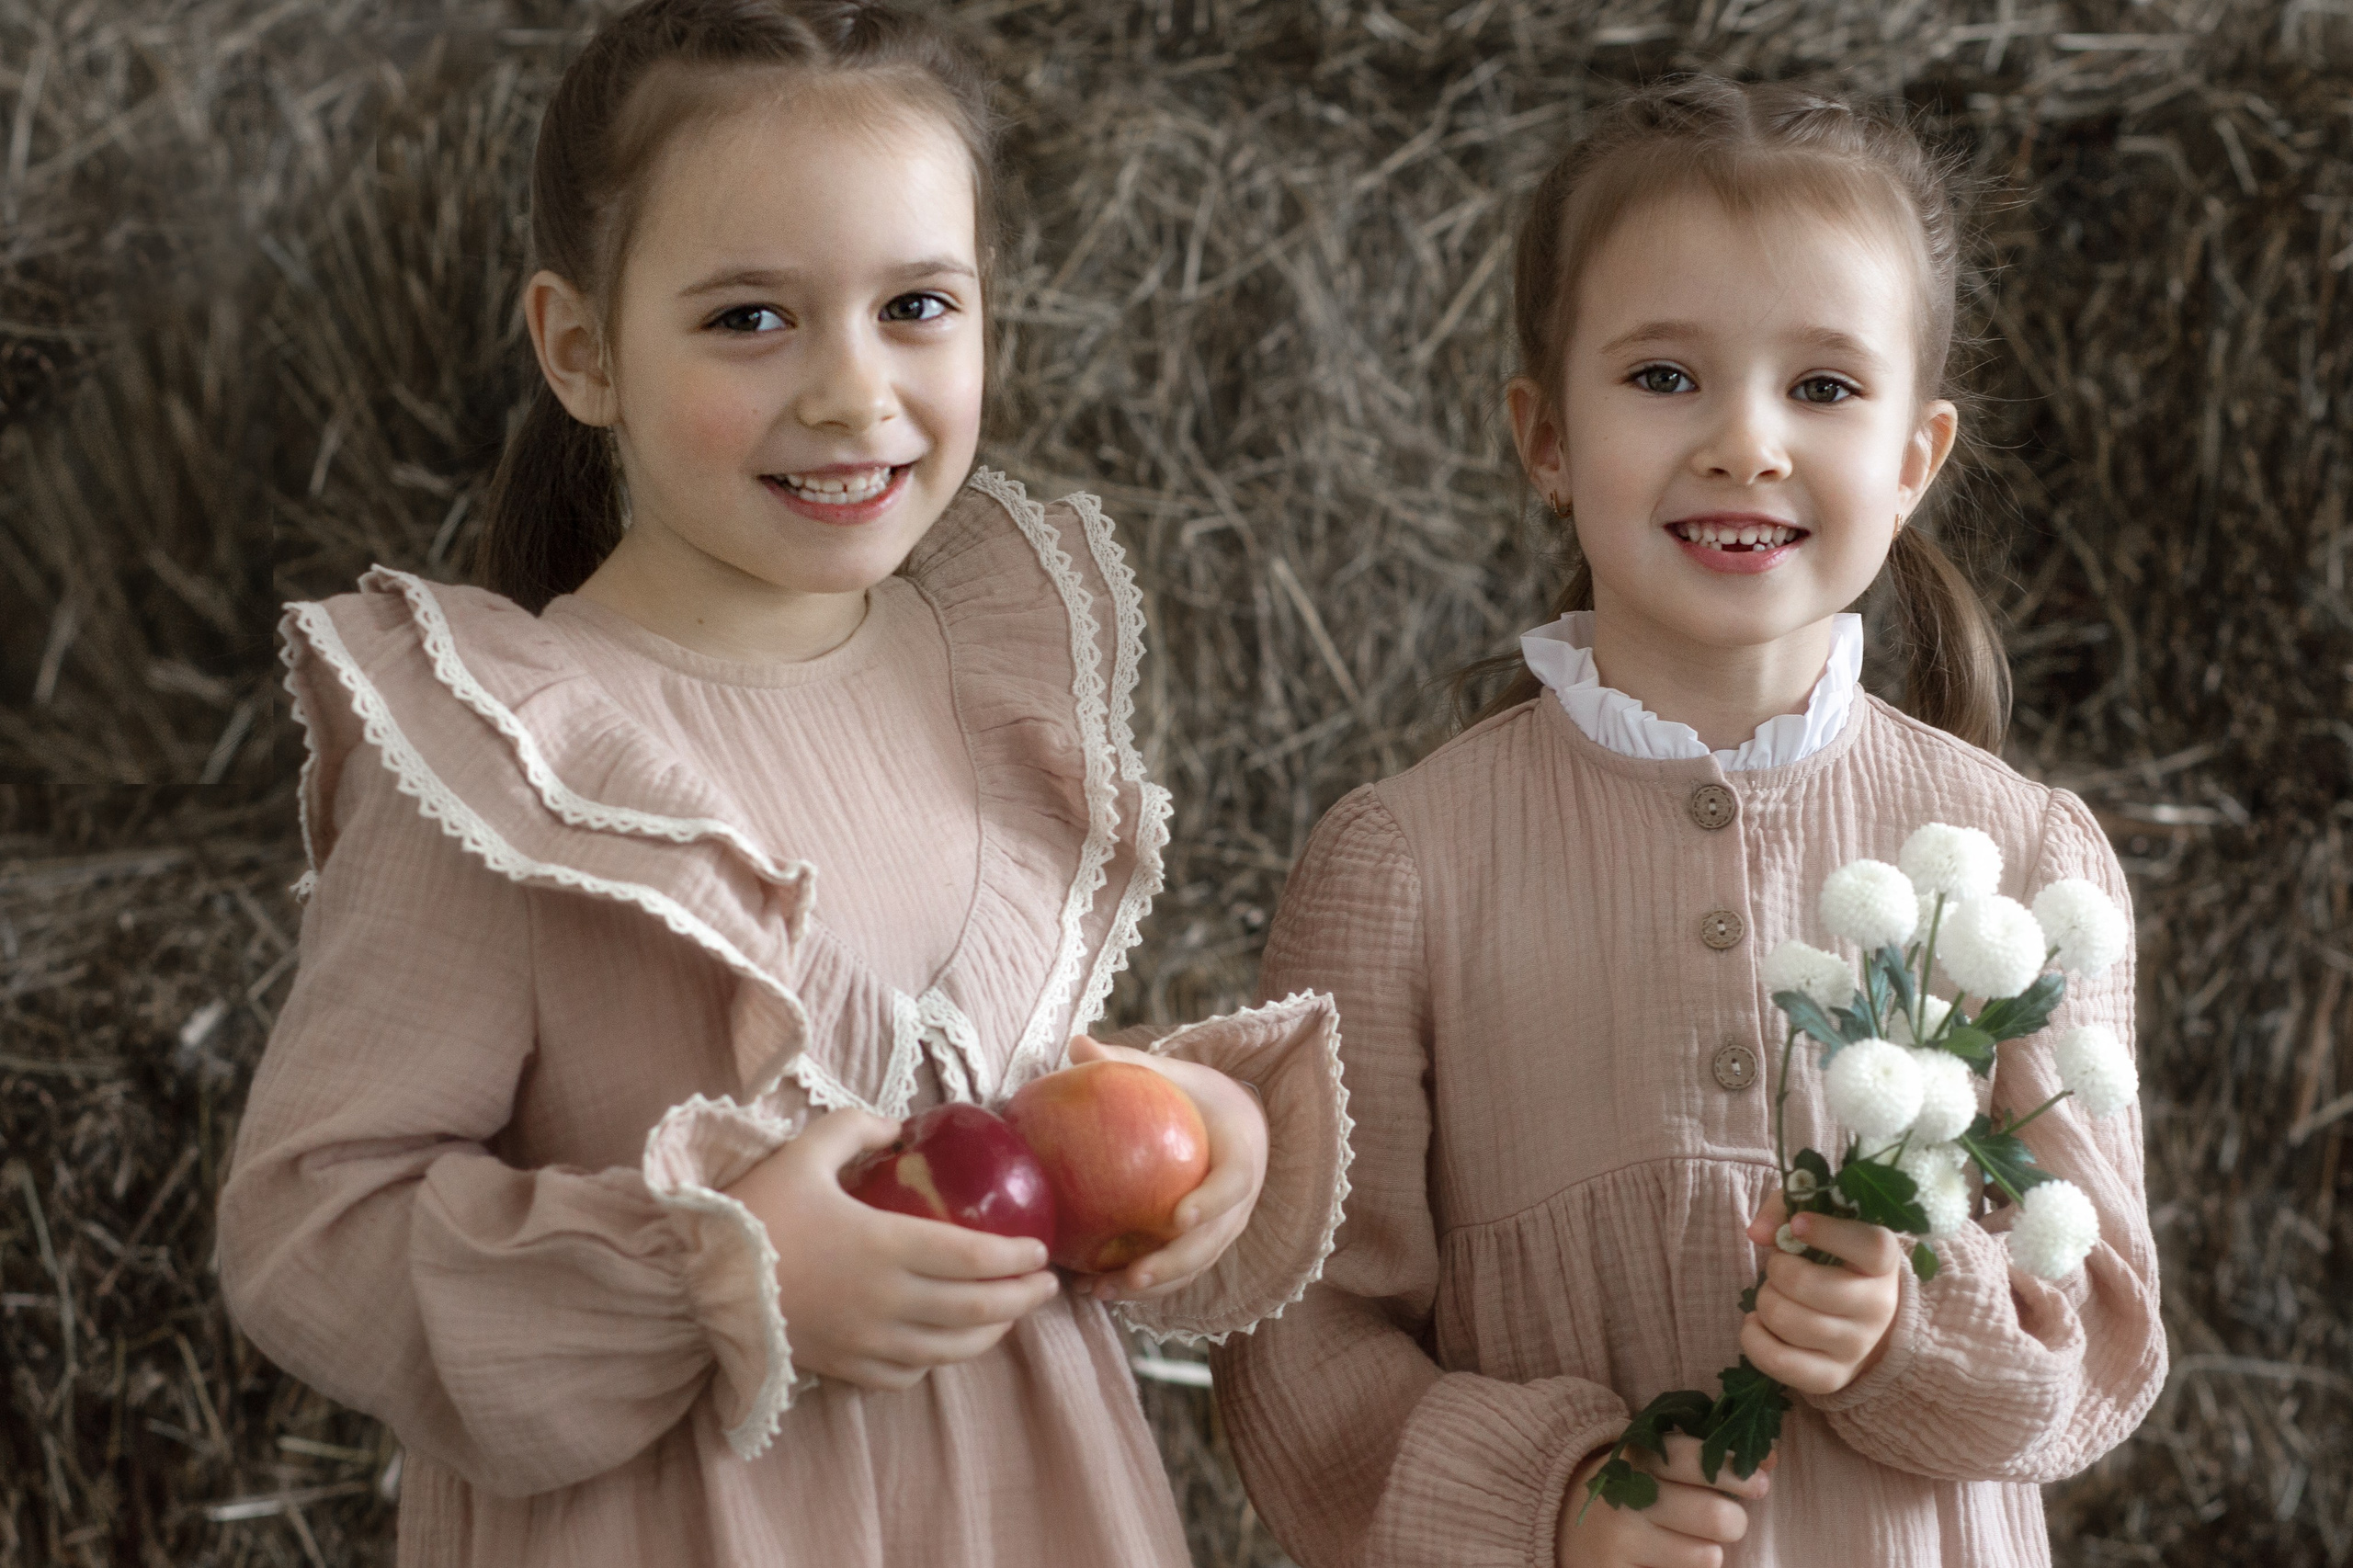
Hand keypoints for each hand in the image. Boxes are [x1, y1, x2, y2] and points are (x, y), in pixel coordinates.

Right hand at [723, 1109, 1060, 1391]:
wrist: (694, 1284)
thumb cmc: (753, 1215)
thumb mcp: (802, 1152)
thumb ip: (855, 1128)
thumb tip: (896, 1127)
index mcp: (883, 1246)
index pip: (972, 1258)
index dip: (1014, 1258)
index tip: (1039, 1249)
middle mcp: (885, 1302)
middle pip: (975, 1310)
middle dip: (1020, 1299)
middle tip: (1046, 1285)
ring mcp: (866, 1342)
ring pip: (949, 1349)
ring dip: (990, 1334)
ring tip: (1010, 1314)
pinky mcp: (843, 1367)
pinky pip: (906, 1374)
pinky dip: (936, 1360)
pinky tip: (944, 1343)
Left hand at [1063, 1034, 1268, 1304]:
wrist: (1235, 1123)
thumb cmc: (1195, 1095)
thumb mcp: (1171, 1074)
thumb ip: (1129, 1064)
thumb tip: (1077, 1044)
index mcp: (1241, 1154)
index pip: (1233, 1183)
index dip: (1211, 1203)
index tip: (1178, 1217)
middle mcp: (1240, 1202)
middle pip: (1212, 1242)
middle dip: (1173, 1263)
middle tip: (1132, 1275)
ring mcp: (1225, 1229)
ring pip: (1193, 1267)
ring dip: (1151, 1286)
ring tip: (1101, 1292)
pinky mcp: (1205, 1245)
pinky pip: (1176, 1273)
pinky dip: (1141, 1286)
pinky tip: (1094, 1289)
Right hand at [1556, 1435, 1772, 1567]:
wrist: (1561, 1521)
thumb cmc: (1631, 1488)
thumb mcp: (1658, 1462)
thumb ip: (1712, 1455)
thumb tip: (1771, 1455)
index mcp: (1638, 1457)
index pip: (1696, 1459)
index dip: (1737, 1471)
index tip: (1761, 1484)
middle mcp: (1627, 1498)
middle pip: (1718, 1518)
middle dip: (1733, 1521)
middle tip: (1724, 1520)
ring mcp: (1621, 1542)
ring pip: (1708, 1558)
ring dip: (1708, 1554)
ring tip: (1687, 1544)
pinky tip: (1664, 1563)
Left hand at [1740, 1190, 1902, 1395]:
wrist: (1856, 1321)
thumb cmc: (1830, 1261)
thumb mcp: (1815, 1224)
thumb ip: (1784, 1211)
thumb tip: (1758, 1234)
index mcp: (1882, 1264)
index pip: (1871, 1247)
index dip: (1830, 1232)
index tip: (1798, 1224)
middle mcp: (1878, 1308)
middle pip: (1806, 1284)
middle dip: (1776, 1269)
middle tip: (1779, 1268)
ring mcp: (1857, 1347)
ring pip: (1785, 1319)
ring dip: (1764, 1300)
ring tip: (1775, 1295)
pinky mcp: (1832, 1377)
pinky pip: (1777, 1361)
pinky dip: (1753, 1338)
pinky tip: (1757, 1323)